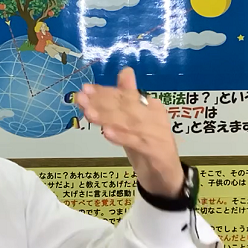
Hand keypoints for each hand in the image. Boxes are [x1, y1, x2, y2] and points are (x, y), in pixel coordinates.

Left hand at [75, 67, 183, 197]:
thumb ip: (127, 100)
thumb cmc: (146, 146)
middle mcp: (155, 117)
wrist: (166, 176)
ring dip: (107, 117)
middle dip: (102, 101)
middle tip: (82, 97)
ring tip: (89, 113)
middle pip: (126, 106)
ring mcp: (157, 134)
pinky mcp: (157, 152)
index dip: (105, 92)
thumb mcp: (133, 122)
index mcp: (151, 107)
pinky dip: (121, 137)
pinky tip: (106, 133)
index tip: (86, 88)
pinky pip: (137, 142)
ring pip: (129, 123)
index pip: (125, 96)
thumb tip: (125, 72)